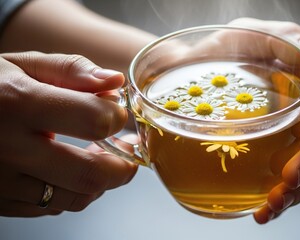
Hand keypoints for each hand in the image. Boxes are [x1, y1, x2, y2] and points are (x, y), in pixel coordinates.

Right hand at [0, 51, 137, 216]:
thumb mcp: (23, 65)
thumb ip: (72, 70)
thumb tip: (115, 81)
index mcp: (17, 103)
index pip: (93, 120)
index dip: (117, 119)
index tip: (118, 116)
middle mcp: (8, 148)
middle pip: (90, 174)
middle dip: (122, 167)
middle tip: (128, 153)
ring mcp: (0, 181)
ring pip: (73, 198)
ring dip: (99, 182)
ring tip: (99, 158)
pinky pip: (49, 207)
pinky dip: (70, 192)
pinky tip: (67, 170)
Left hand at [225, 18, 299, 223]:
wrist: (187, 78)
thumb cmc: (220, 52)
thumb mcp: (247, 34)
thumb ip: (282, 40)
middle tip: (289, 179)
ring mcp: (293, 141)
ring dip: (299, 192)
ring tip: (274, 204)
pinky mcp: (276, 162)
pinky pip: (291, 185)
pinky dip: (280, 202)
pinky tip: (262, 212)